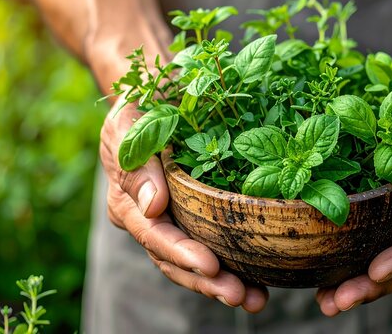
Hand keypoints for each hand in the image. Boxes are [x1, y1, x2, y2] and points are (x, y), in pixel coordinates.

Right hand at [97, 72, 268, 312]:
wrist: (161, 91)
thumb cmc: (141, 104)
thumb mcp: (129, 124)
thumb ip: (137, 166)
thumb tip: (153, 207)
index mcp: (129, 202)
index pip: (155, 236)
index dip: (182, 254)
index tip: (211, 266)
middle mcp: (152, 219)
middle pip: (177, 261)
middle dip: (208, 282)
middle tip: (240, 297)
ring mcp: (177, 219)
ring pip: (197, 262)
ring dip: (225, 283)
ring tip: (256, 300)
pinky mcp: (201, 213)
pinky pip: (217, 242)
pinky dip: (238, 262)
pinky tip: (262, 279)